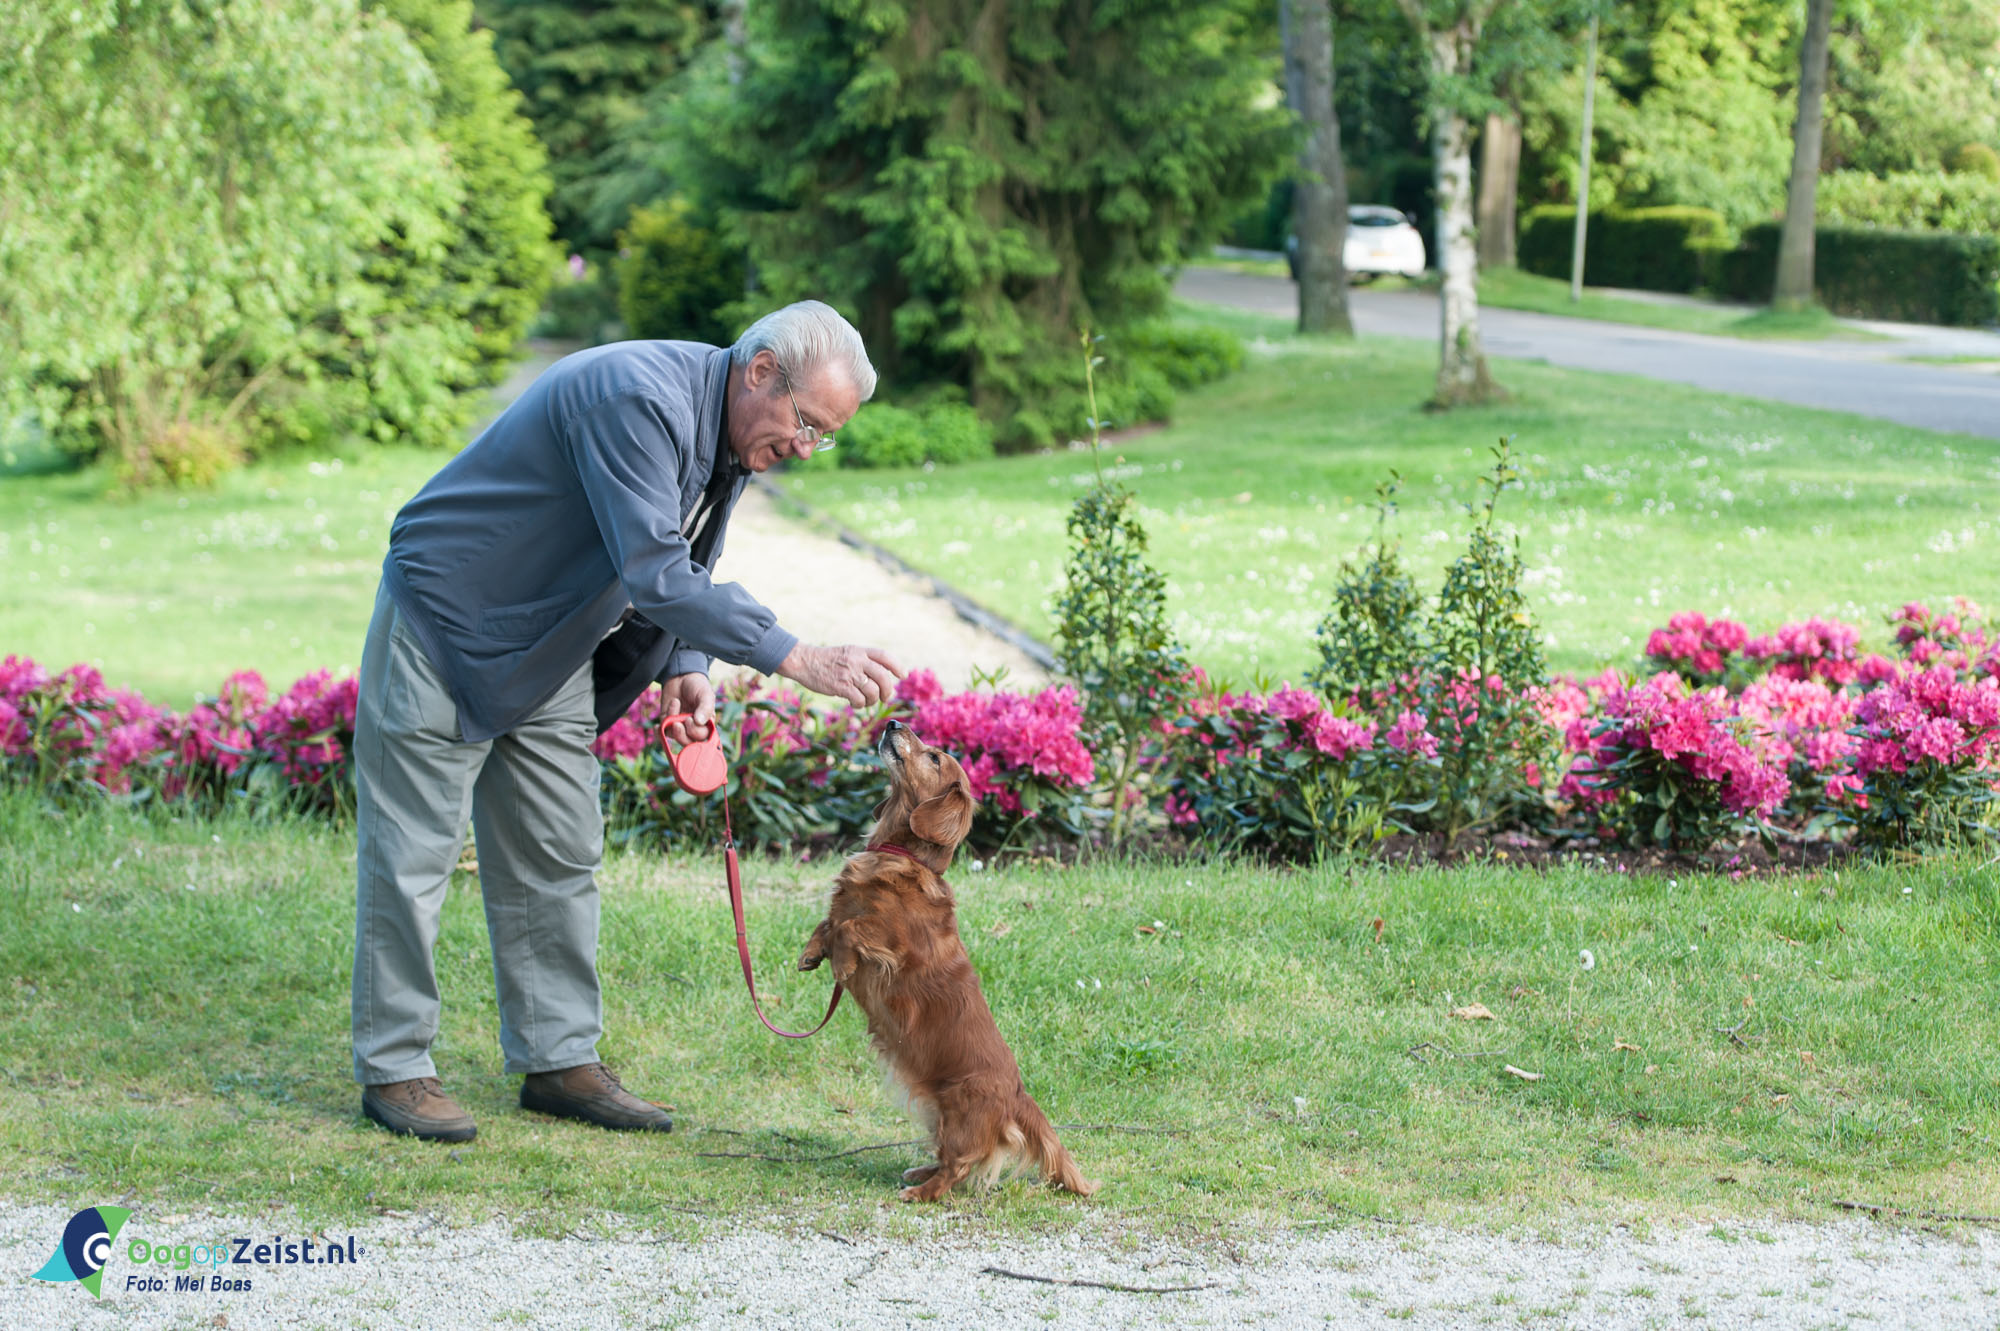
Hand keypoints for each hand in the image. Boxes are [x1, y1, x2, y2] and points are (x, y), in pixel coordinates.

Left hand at [660, 672, 714, 743]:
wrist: (681, 675)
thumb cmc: (697, 685)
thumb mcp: (705, 694)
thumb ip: (706, 707)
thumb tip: (699, 721)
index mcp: (706, 724)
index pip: (703, 737)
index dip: (695, 732)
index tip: (690, 719)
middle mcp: (694, 728)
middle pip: (688, 743)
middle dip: (682, 735)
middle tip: (677, 723)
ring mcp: (680, 726)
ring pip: (675, 738)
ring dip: (671, 724)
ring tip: (674, 703)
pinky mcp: (667, 723)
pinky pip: (662, 733)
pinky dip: (659, 731)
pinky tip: (656, 726)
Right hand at [777, 643, 906, 705]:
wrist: (804, 661)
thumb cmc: (826, 660)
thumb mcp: (847, 653)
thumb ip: (863, 661)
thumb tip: (882, 678)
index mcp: (859, 651)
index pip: (884, 656)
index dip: (896, 666)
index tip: (902, 675)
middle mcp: (857, 661)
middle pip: (883, 677)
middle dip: (888, 690)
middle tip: (885, 697)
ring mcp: (849, 674)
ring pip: (873, 691)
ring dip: (873, 700)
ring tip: (866, 701)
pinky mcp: (841, 686)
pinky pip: (859, 700)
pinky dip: (860, 705)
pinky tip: (855, 703)